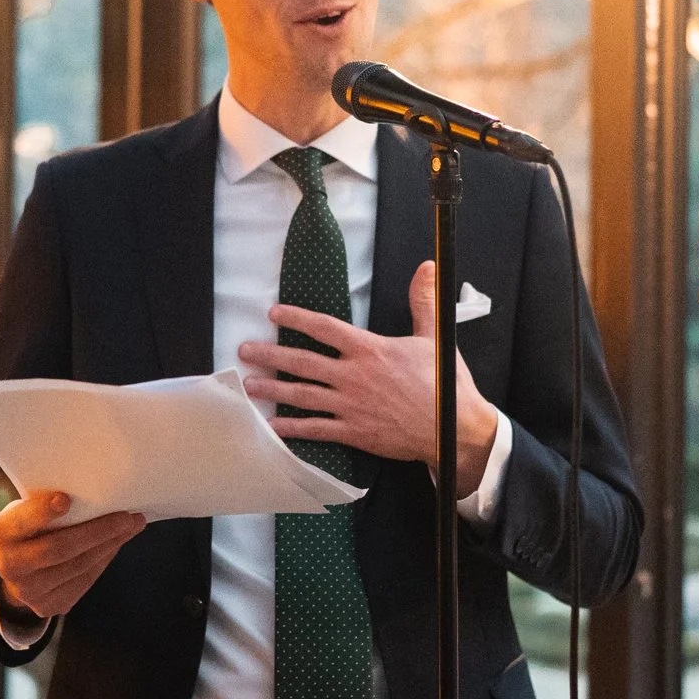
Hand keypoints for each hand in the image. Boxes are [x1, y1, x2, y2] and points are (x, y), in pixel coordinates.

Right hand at [0, 491, 144, 620]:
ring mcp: (29, 591)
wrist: (18, 569)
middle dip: (97, 531)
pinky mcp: (48, 606)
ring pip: (78, 567)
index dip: (43, 512)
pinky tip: (117, 543)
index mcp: (2, 533)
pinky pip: (84, 582)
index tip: (66, 499)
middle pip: (59, 549)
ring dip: (109, 545)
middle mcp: (11, 565)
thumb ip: (47, 503)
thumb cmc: (31, 526)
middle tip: (126, 517)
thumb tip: (97, 490)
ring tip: (131, 526)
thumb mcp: (27, 510)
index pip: (23, 522)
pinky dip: (104, 560)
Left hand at [238, 262, 498, 495]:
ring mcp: (350, 406)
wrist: (454, 429)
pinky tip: (273, 424)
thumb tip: (426, 267)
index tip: (274, 314)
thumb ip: (423, 301)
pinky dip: (293, 427)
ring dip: (273, 389)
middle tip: (244, 349)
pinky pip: (316, 429)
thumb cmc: (444, 383)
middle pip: (302, 361)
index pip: (324, 328)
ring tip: (248, 384)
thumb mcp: (435, 336)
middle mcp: (353, 376)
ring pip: (302, 395)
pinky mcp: (354, 432)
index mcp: (369, 350)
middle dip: (270, 354)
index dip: (296, 319)